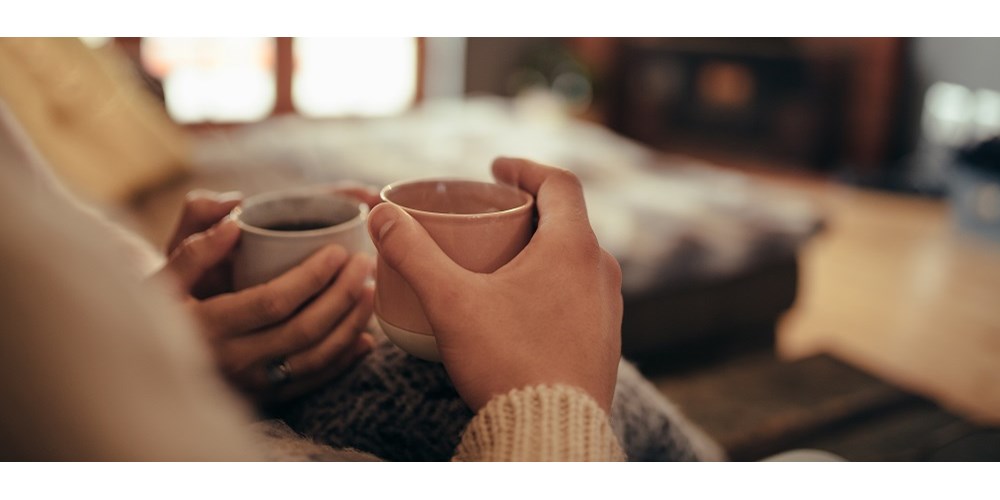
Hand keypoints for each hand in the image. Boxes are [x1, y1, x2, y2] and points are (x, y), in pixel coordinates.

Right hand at [155, 189, 377, 404]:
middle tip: (363, 265)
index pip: (272, 302)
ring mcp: (252, 383)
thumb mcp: (163, 277)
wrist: (149, 364)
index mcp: (209, 326)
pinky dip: (343, 360)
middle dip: (341, 296)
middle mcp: (233, 360)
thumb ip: (195, 247)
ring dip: (350, 325)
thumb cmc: (162, 310)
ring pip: (314, 358)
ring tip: (370, 291)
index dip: (311, 277)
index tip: (337, 252)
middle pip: (302, 330)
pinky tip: (365, 338)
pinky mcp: (266, 397)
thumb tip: (233, 221)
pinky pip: (312, 381)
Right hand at [367, 158, 621, 412]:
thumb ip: (414, 254)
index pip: (560, 183)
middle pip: (568, 221)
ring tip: (503, 260)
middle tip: (493, 215)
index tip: (497, 169)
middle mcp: (601, 271)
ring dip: (543, 250)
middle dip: (529, 211)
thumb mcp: (450, 302)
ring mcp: (608, 309)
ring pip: (576, 260)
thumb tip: (380, 214)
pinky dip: (552, 285)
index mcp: (574, 247)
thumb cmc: (506, 361)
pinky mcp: (604, 341)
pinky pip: (580, 295)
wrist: (551, 432)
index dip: (526, 168)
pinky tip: (522, 308)